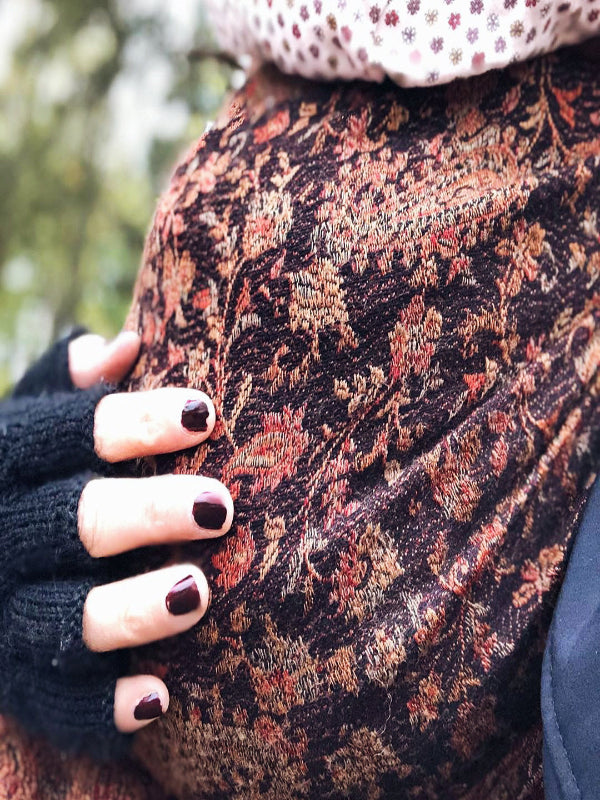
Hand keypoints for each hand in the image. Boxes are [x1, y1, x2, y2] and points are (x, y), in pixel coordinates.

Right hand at [0, 331, 232, 755]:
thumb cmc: (29, 480)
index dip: (134, 423)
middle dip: (146, 513)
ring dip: (131, 609)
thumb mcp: (33, 425)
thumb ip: (69, 388)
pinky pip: (55, 703)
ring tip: (198, 594)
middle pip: (72, 522)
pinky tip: (159, 699)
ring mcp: (2, 614)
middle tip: (220, 507)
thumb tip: (123, 345)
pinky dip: (102, 707)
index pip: (67, 433)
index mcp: (6, 462)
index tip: (205, 414)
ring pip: (61, 617)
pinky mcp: (15, 679)